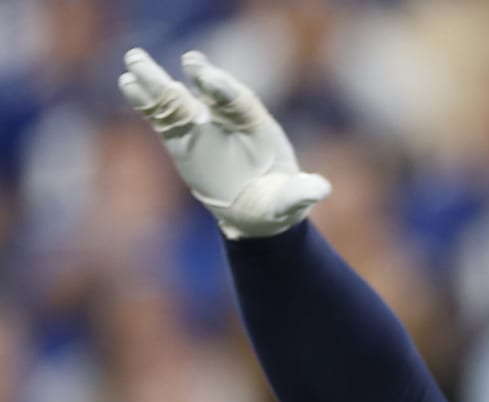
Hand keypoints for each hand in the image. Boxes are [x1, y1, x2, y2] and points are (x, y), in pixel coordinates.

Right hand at [118, 48, 329, 237]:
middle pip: (209, 93)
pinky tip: (128, 84)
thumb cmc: (278, 203)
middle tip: (190, 61)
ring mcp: (202, 127)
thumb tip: (321, 188)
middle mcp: (228, 121)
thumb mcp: (291, 201)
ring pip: (179, 101)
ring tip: (135, 62)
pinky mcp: (180, 138)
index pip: (240, 102)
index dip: (225, 90)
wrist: (256, 214)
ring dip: (158, 83)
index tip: (208, 78)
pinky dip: (145, 103)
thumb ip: (302, 192)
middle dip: (200, 77)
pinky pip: (160, 118)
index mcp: (258, 128)